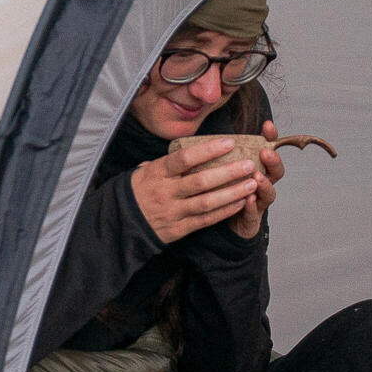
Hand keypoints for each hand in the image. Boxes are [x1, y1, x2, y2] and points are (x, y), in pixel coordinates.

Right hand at [130, 134, 268, 242]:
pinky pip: (206, 220)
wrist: (120, 223)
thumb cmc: (137, 192)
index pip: (184, 159)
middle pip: (201, 181)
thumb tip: (191, 147)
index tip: (229, 143)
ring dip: (232, 193)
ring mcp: (173, 211)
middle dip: (228, 173)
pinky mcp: (179, 228)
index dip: (208, 150)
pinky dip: (225, 211)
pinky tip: (241, 203)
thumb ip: (168, 161)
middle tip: (249, 164)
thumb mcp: (145, 171)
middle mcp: (166, 192)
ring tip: (252, 183)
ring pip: (207, 202)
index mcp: (157, 173)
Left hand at [229, 123, 285, 239]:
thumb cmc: (224, 191)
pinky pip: (253, 214)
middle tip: (265, 153)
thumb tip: (212, 133)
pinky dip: (251, 207)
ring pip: (268, 193)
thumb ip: (223, 152)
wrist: (223, 223)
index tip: (267, 126)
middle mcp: (262, 184)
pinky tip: (248, 200)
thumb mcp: (223, 168)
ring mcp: (258, 202)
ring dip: (264, 184)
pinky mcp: (251, 220)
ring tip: (258, 178)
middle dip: (273, 161)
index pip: (268, 150)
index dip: (270, 138)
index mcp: (257, 168)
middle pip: (276, 171)